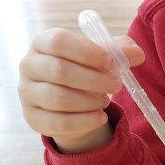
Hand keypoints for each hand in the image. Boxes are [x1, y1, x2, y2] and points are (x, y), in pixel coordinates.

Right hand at [18, 28, 144, 152]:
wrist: (69, 100)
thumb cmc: (85, 69)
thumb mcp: (102, 57)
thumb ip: (120, 51)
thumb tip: (137, 54)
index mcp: (43, 42)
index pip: (59, 41)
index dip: (87, 51)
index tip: (110, 61)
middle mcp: (28, 65)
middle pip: (59, 71)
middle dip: (94, 80)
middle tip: (115, 85)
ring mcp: (27, 93)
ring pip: (59, 99)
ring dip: (90, 101)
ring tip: (106, 101)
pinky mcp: (32, 118)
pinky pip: (59, 123)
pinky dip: (85, 121)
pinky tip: (101, 118)